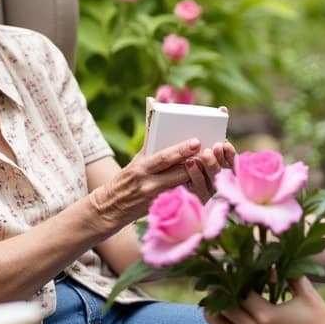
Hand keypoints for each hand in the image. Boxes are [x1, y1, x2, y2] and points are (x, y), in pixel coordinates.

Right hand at [90, 138, 230, 224]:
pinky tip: (204, 182)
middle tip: (212, 153)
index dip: (181, 150)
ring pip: (183, 186)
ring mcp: (156, 198)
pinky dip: (193, 189)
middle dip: (197, 163)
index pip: (164, 157)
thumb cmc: (128, 178)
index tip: (197, 141)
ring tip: (211, 165)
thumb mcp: (136, 160)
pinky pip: (182, 198)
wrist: (112, 206)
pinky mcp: (162, 209)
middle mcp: (149, 183)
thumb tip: (155, 114)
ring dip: (198, 176)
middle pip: (178, 172)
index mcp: (141, 167)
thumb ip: (150, 143)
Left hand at [205, 276, 324, 323]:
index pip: (234, 295)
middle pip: (221, 312)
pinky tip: (223, 321)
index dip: (227, 282)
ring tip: (216, 302)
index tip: (224, 273)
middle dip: (216, 296)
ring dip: (214, 314)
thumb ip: (281, 272)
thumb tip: (261, 258)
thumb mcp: (302, 289)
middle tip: (215, 285)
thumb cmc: (319, 316)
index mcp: (267, 316)